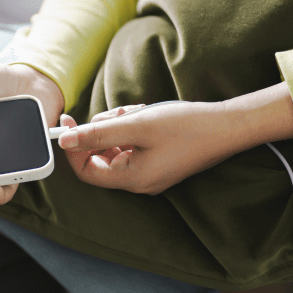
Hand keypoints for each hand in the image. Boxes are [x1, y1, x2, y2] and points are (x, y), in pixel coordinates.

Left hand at [57, 82, 292, 194]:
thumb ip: (98, 134)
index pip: (86, 170)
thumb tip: (66, 141)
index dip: (73, 146)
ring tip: (138, 111)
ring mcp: (151, 172)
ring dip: (120, 125)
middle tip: (120, 112)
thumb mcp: (136, 125)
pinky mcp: (160, 161)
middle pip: (101, 157)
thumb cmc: (185, 126)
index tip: (67, 121)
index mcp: (131, 178)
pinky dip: (134, 128)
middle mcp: (139, 181)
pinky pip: (134, 145)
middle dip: (103, 130)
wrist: (227, 127)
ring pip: (117, 147)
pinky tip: (147, 115)